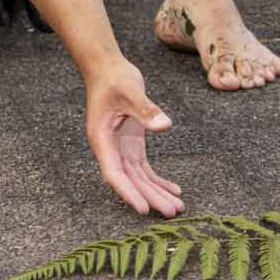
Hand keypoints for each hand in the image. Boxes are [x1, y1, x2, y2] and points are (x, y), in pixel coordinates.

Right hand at [83, 61, 180, 215]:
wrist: (107, 68)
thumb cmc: (114, 78)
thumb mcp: (130, 91)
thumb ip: (146, 109)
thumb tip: (165, 125)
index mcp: (102, 140)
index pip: (115, 173)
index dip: (129, 192)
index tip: (143, 208)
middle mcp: (110, 149)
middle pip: (131, 180)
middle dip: (151, 197)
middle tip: (172, 211)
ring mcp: (121, 149)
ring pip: (139, 178)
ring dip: (157, 192)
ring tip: (177, 207)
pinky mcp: (131, 145)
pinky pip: (145, 169)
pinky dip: (158, 180)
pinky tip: (174, 189)